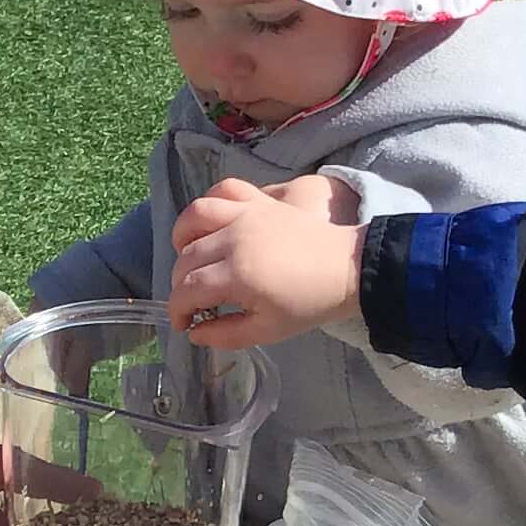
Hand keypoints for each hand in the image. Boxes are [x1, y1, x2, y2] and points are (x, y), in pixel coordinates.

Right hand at [168, 174, 362, 348]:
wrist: (347, 268)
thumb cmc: (310, 303)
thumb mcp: (268, 331)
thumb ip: (225, 335)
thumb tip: (194, 333)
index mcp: (237, 275)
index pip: (187, 290)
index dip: (177, 310)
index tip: (183, 324)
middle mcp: (234, 240)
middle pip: (186, 259)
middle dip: (179, 284)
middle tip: (192, 302)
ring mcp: (246, 215)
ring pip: (194, 218)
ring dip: (182, 239)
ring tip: (189, 257)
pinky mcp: (259, 202)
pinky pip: (223, 191)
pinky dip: (209, 204)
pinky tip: (209, 224)